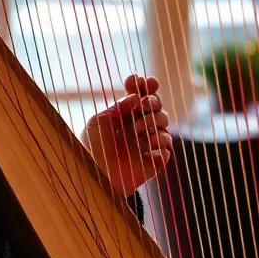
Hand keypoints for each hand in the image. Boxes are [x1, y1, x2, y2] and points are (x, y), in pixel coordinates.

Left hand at [81, 74, 172, 195]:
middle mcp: (138, 126)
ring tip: (139, 128)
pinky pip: (167, 146)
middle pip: (156, 104)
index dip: (144, 86)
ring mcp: (147, 142)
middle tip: (142, 104)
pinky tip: (147, 143)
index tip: (143, 80)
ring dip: (154, 119)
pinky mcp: (155, 160)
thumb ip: (117, 106)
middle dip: (153, 100)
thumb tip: (136, 97)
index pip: (140, 95)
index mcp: (124, 116)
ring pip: (164, 121)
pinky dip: (160, 140)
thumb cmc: (91, 150)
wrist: (95, 177)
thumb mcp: (98, 122)